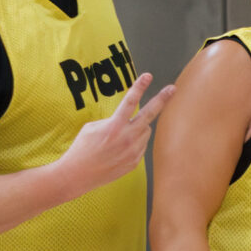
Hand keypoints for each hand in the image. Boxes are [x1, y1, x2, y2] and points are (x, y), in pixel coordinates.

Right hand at [57, 73, 171, 195]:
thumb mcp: (92, 127)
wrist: (78, 174)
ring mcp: (132, 151)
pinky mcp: (134, 162)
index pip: (130, 101)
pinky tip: (118, 149)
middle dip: (162, 99)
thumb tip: (128, 121)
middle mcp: (126, 137)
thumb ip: (114, 121)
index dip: (139, 87)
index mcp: (114, 125)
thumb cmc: (82, 147)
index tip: (148, 76)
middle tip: (172, 88)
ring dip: (138, 128)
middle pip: (150, 114)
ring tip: (119, 137)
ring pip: (145, 131)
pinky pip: (141, 146)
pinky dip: (134, 143)